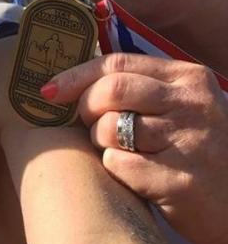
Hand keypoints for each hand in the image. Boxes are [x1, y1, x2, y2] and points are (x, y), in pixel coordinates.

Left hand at [44, 53, 227, 243]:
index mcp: (188, 79)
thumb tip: (69, 80)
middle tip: (87, 124)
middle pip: (111, 91)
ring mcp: (190, 142)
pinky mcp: (181, 180)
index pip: (117, 63)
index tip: (50, 90)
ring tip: (119, 149)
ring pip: (110, 128)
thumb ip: (137, 87)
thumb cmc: (192, 149)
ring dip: (101, 141)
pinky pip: (119, 164)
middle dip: (85, 107)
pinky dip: (114, 168)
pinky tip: (133, 173)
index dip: (76, 75)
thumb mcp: (177, 106)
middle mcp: (192, 106)